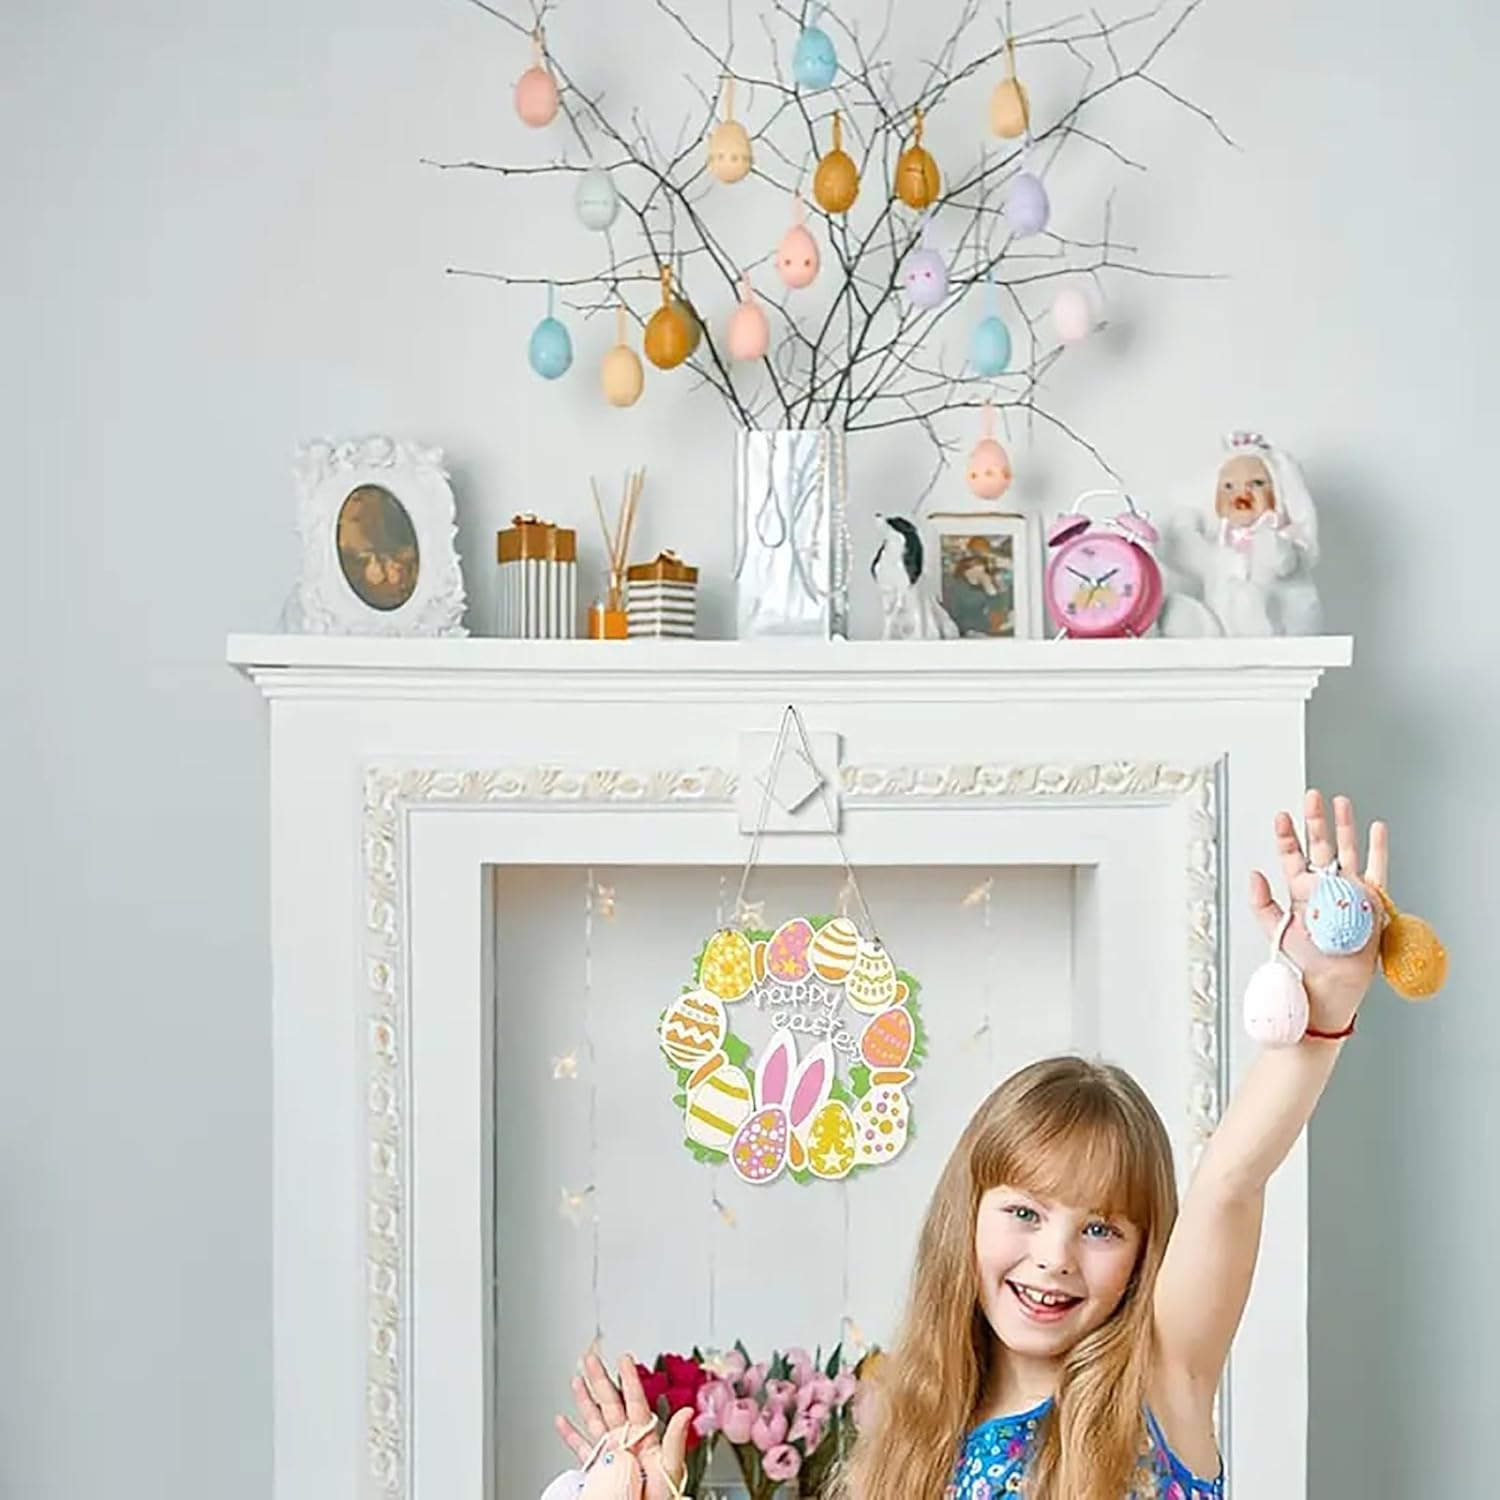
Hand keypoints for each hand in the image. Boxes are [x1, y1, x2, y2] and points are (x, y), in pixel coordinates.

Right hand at [554, 1350, 690, 1499]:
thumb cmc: (664, 1495)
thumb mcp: (671, 1466)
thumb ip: (674, 1439)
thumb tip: (687, 1412)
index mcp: (645, 1437)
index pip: (634, 1401)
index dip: (629, 1379)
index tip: (623, 1358)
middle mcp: (627, 1442)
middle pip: (610, 1405)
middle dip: (600, 1381)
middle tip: (591, 1359)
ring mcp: (612, 1454)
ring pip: (594, 1421)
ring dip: (584, 1401)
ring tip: (576, 1380)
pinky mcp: (599, 1472)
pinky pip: (582, 1450)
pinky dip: (570, 1435)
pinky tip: (562, 1421)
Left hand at [1249, 790, 1386, 1030]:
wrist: (1333, 978)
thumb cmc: (1306, 957)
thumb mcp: (1275, 928)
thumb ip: (1260, 901)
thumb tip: (1252, 874)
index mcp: (1300, 888)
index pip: (1291, 854)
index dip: (1286, 834)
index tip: (1281, 815)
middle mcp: (1324, 884)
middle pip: (1319, 844)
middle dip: (1315, 820)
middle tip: (1311, 796)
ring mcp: (1348, 888)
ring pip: (1346, 849)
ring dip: (1344, 826)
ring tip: (1340, 802)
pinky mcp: (1370, 898)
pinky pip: (1377, 868)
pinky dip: (1377, 848)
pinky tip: (1376, 827)